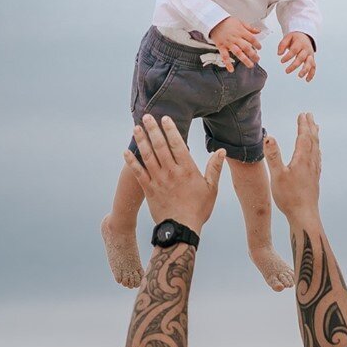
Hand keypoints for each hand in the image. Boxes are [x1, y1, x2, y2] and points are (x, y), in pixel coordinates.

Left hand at [124, 114, 226, 231]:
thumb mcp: (211, 189)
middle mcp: (171, 172)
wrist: (181, 229)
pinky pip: (138, 173)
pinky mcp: (149, 189)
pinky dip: (132, 161)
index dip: (170, 130)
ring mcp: (158, 180)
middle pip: (160, 146)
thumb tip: (221, 151)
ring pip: (148, 156)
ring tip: (136, 128)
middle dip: (153, 130)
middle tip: (146, 116)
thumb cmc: (198, 209)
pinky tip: (126, 151)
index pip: (177, 144)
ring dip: (141, 140)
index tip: (165, 118)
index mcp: (187, 170)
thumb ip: (214, 168)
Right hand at [208, 16, 262, 71]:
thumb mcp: (240, 21)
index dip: (257, 44)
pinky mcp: (221, 47)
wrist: (214, 21)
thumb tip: (258, 31)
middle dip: (253, 54)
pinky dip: (227, 63)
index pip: (251, 38)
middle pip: (246, 47)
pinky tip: (231, 69)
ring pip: (237, 52)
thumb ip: (249, 27)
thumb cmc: (226, 22)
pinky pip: (225, 56)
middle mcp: (235, 38)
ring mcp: (228, 43)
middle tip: (257, 59)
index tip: (259, 48)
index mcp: (241, 31)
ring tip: (250, 65)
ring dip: (244, 60)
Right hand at [263, 112, 321, 222]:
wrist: (304, 216)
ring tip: (316, 129)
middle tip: (310, 115)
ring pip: (316, 149)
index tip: (302, 114)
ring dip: (315, 137)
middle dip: (310, 127)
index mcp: (302, 160)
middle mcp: (310, 163)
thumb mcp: (277, 175)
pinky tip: (316, 154)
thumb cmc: (289, 197)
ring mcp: (314, 171)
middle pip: (312, 140)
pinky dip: (317, 151)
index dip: (302, 125)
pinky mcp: (314, 179)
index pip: (303, 137)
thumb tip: (269, 137)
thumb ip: (273, 156)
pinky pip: (317, 159)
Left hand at [278, 32, 316, 81]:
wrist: (305, 36)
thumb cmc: (295, 39)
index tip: (282, 61)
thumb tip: (279, 53)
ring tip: (300, 76)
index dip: (288, 56)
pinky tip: (307, 80)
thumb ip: (282, 44)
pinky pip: (313, 67)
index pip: (294, 50)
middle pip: (301, 57)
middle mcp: (306, 49)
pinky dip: (311, 73)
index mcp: (300, 43)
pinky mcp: (312, 59)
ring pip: (310, 63)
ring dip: (305, 70)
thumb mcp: (288, 37)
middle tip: (287, 71)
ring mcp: (310, 55)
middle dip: (294, 65)